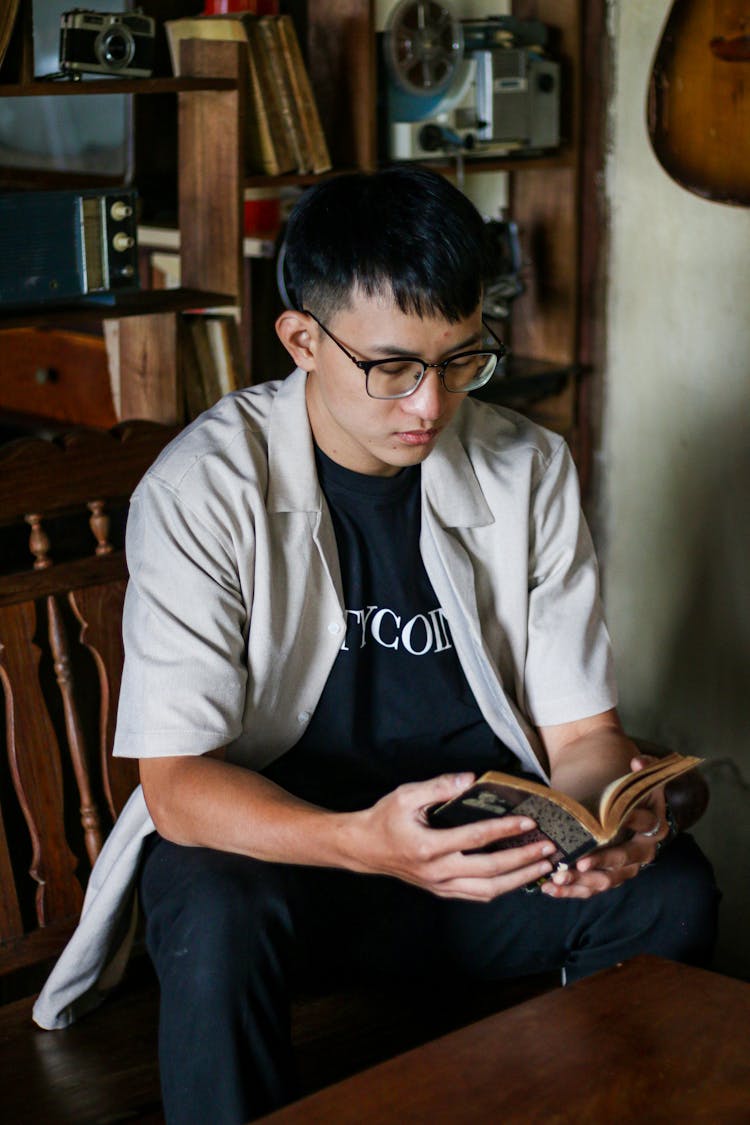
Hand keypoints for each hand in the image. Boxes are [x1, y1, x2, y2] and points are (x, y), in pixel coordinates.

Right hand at [345, 773, 555, 901]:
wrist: (365, 849)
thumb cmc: (386, 818)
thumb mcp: (406, 795)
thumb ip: (439, 787)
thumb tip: (470, 779)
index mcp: (428, 847)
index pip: (475, 839)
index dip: (504, 830)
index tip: (529, 822)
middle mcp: (437, 872)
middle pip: (490, 871)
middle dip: (523, 860)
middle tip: (548, 849)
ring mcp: (441, 886)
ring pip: (488, 889)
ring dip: (519, 879)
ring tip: (543, 866)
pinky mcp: (442, 891)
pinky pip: (478, 895)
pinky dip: (502, 887)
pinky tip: (519, 877)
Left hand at [540, 755, 671, 900]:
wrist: (618, 800)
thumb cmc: (626, 786)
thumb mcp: (638, 775)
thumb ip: (644, 766)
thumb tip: (637, 762)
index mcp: (653, 824)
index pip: (644, 824)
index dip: (630, 823)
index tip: (608, 824)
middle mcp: (643, 850)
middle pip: (625, 860)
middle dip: (602, 862)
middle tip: (580, 862)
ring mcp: (625, 867)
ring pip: (607, 880)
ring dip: (583, 881)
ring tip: (559, 877)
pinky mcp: (607, 876)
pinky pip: (592, 889)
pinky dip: (571, 890)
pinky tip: (550, 888)